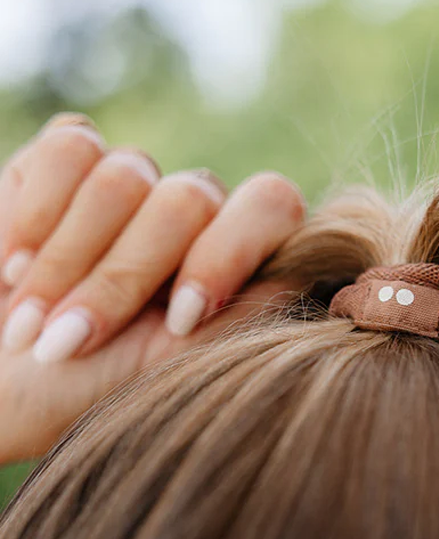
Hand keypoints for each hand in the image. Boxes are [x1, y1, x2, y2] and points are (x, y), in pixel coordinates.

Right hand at [0, 114, 304, 463]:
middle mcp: (192, 215)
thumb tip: (309, 273)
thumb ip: (240, 317)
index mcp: (231, 259)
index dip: (226, 254)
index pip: (271, 203)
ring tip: (31, 322)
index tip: (176, 321)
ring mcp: (132, 182)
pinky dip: (32, 213)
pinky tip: (13, 267)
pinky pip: (69, 146)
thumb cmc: (80, 391)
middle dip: (122, 278)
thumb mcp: (167, 370)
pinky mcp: (66, 160)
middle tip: (70, 343)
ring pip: (126, 173)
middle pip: (190, 197)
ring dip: (66, 261)